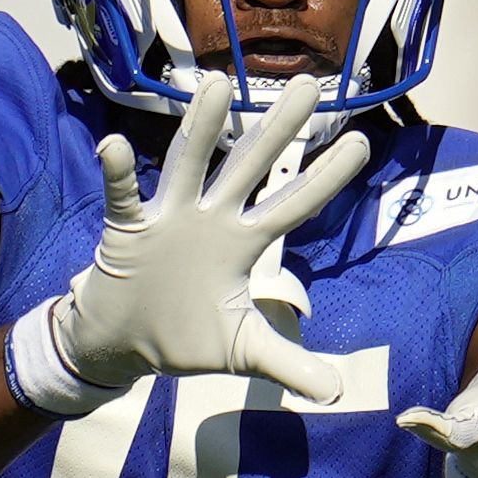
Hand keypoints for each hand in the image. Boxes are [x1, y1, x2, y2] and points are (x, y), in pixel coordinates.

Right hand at [51, 73, 370, 403]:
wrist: (122, 345)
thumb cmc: (184, 337)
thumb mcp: (243, 353)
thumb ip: (288, 365)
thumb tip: (337, 393)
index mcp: (243, 244)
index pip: (293, 205)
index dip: (326, 178)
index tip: (364, 142)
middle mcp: (212, 219)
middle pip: (250, 166)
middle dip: (279, 128)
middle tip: (312, 84)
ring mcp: (169, 218)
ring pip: (189, 163)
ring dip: (200, 126)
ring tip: (216, 83)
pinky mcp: (128, 230)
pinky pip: (122, 197)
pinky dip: (117, 174)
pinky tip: (114, 147)